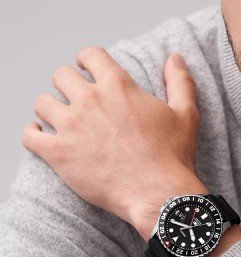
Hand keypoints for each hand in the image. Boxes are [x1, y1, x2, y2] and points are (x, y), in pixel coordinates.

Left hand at [21, 46, 208, 240]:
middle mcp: (90, 100)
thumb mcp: (185, 114)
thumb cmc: (172, 156)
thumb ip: (179, 82)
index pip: (90, 55)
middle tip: (76, 100)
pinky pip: (30, 136)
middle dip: (68, 84)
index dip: (87, 60)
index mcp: (118, 86)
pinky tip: (43, 138)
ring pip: (42, 103)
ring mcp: (72, 127)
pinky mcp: (60, 155)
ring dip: (50, 109)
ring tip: (60, 121)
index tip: (87, 69)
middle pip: (61, 76)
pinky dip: (33, 135)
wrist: (158, 193)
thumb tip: (175, 58)